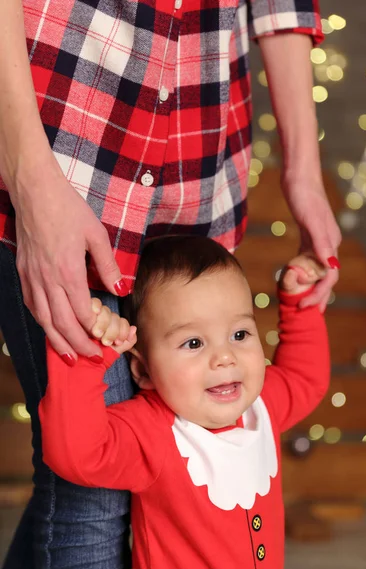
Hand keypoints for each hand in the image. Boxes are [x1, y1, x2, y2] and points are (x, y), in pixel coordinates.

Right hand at [12, 159, 128, 362]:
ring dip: (56, 341)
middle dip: (78, 345)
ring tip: (68, 357)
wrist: (35, 191)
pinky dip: (41, 321)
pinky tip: (49, 328)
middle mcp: (48, 280)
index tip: (105, 343)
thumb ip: (108, 265)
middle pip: (62, 323)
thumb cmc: (68, 210)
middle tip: (91, 359)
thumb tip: (120, 289)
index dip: (93, 332)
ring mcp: (32, 277)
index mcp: (68, 272)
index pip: (82, 313)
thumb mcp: (96, 235)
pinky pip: (31, 304)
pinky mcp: (23, 272)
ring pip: (43, 319)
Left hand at [282, 176, 341, 310]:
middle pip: (325, 278)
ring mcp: (319, 241)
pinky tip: (295, 280)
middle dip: (317, 297)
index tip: (303, 307)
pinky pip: (308, 260)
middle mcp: (328, 244)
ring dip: (311, 288)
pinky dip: (303, 273)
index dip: (318, 295)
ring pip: (317, 271)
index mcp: (330, 243)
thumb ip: (321, 243)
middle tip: (304, 314)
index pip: (329, 278)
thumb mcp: (311, 219)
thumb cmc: (304, 195)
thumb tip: (330, 268)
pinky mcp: (308, 236)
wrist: (299, 176)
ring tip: (302, 304)